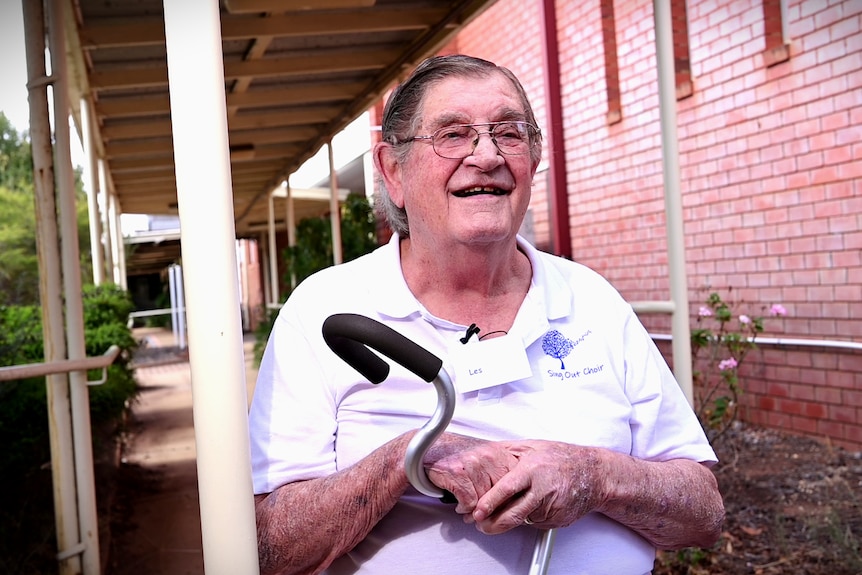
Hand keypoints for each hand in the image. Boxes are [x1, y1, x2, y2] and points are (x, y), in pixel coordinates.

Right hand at [424, 434, 519, 516]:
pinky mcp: (458, 474)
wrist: (425, 447)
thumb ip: (500, 470)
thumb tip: (515, 494)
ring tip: (469, 507)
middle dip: (492, 507)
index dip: (510, 499)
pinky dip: (462, 507)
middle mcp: (489, 456)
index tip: (505, 507)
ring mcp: (474, 464)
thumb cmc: (455, 453)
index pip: (515, 483)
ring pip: (484, 501)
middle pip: (501, 494)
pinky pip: (468, 503)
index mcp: (499, 452)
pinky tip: (459, 502)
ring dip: (475, 509)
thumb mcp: (485, 456)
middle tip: (485, 512)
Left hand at [470, 440, 605, 533]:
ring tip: (512, 505)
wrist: (595, 475)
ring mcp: (551, 508)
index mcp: (533, 470)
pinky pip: (536, 522)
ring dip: (511, 518)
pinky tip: (534, 504)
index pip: (507, 489)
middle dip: (493, 524)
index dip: (490, 502)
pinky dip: (529, 518)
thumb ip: (508, 452)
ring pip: (523, 520)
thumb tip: (484, 454)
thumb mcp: (533, 447)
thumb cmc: (563, 458)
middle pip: (513, 514)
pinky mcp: (557, 520)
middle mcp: (542, 490)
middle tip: (482, 524)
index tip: (478, 511)